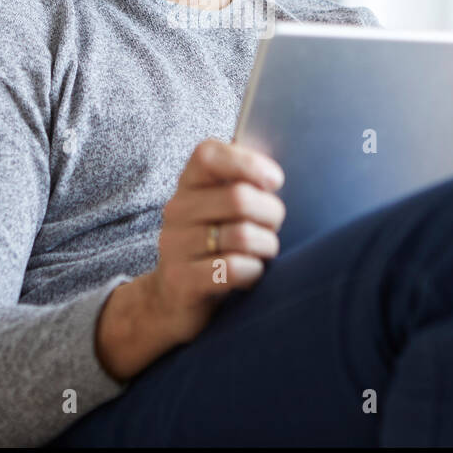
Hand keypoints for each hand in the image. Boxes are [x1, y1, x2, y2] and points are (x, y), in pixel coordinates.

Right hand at [149, 138, 285, 344]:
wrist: (175, 297)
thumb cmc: (216, 244)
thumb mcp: (224, 208)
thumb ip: (246, 181)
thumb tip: (277, 172)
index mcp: (189, 183)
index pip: (209, 155)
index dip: (248, 163)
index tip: (274, 182)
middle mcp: (176, 209)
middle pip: (239, 198)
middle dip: (271, 214)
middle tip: (273, 228)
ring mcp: (174, 244)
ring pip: (241, 236)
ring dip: (266, 246)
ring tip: (263, 253)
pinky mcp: (180, 279)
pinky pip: (233, 268)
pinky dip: (253, 271)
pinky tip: (251, 273)